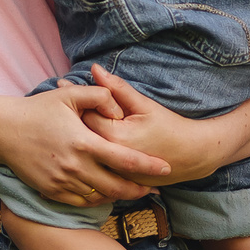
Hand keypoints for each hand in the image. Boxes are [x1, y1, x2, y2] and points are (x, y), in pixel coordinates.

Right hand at [0, 85, 167, 204]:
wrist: (4, 132)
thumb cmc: (38, 110)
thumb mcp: (69, 95)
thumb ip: (101, 96)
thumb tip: (120, 109)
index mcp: (85, 143)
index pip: (126, 160)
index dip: (149, 166)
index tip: (165, 169)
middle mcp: (76, 167)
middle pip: (116, 187)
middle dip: (137, 190)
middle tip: (150, 188)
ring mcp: (63, 182)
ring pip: (100, 197)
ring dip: (118, 196)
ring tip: (130, 190)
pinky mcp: (52, 191)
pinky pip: (81, 202)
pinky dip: (96, 200)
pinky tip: (104, 193)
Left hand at [78, 66, 231, 184]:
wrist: (191, 156)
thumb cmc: (170, 127)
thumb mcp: (144, 105)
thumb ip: (118, 88)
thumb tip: (95, 69)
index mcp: (115, 137)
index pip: (85, 113)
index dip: (75, 97)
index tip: (63, 84)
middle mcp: (109, 157)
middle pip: (79, 133)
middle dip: (70, 115)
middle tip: (58, 97)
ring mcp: (112, 172)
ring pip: (85, 150)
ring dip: (75, 134)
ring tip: (64, 117)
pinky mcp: (116, 180)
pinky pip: (94, 164)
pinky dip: (86, 151)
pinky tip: (79, 140)